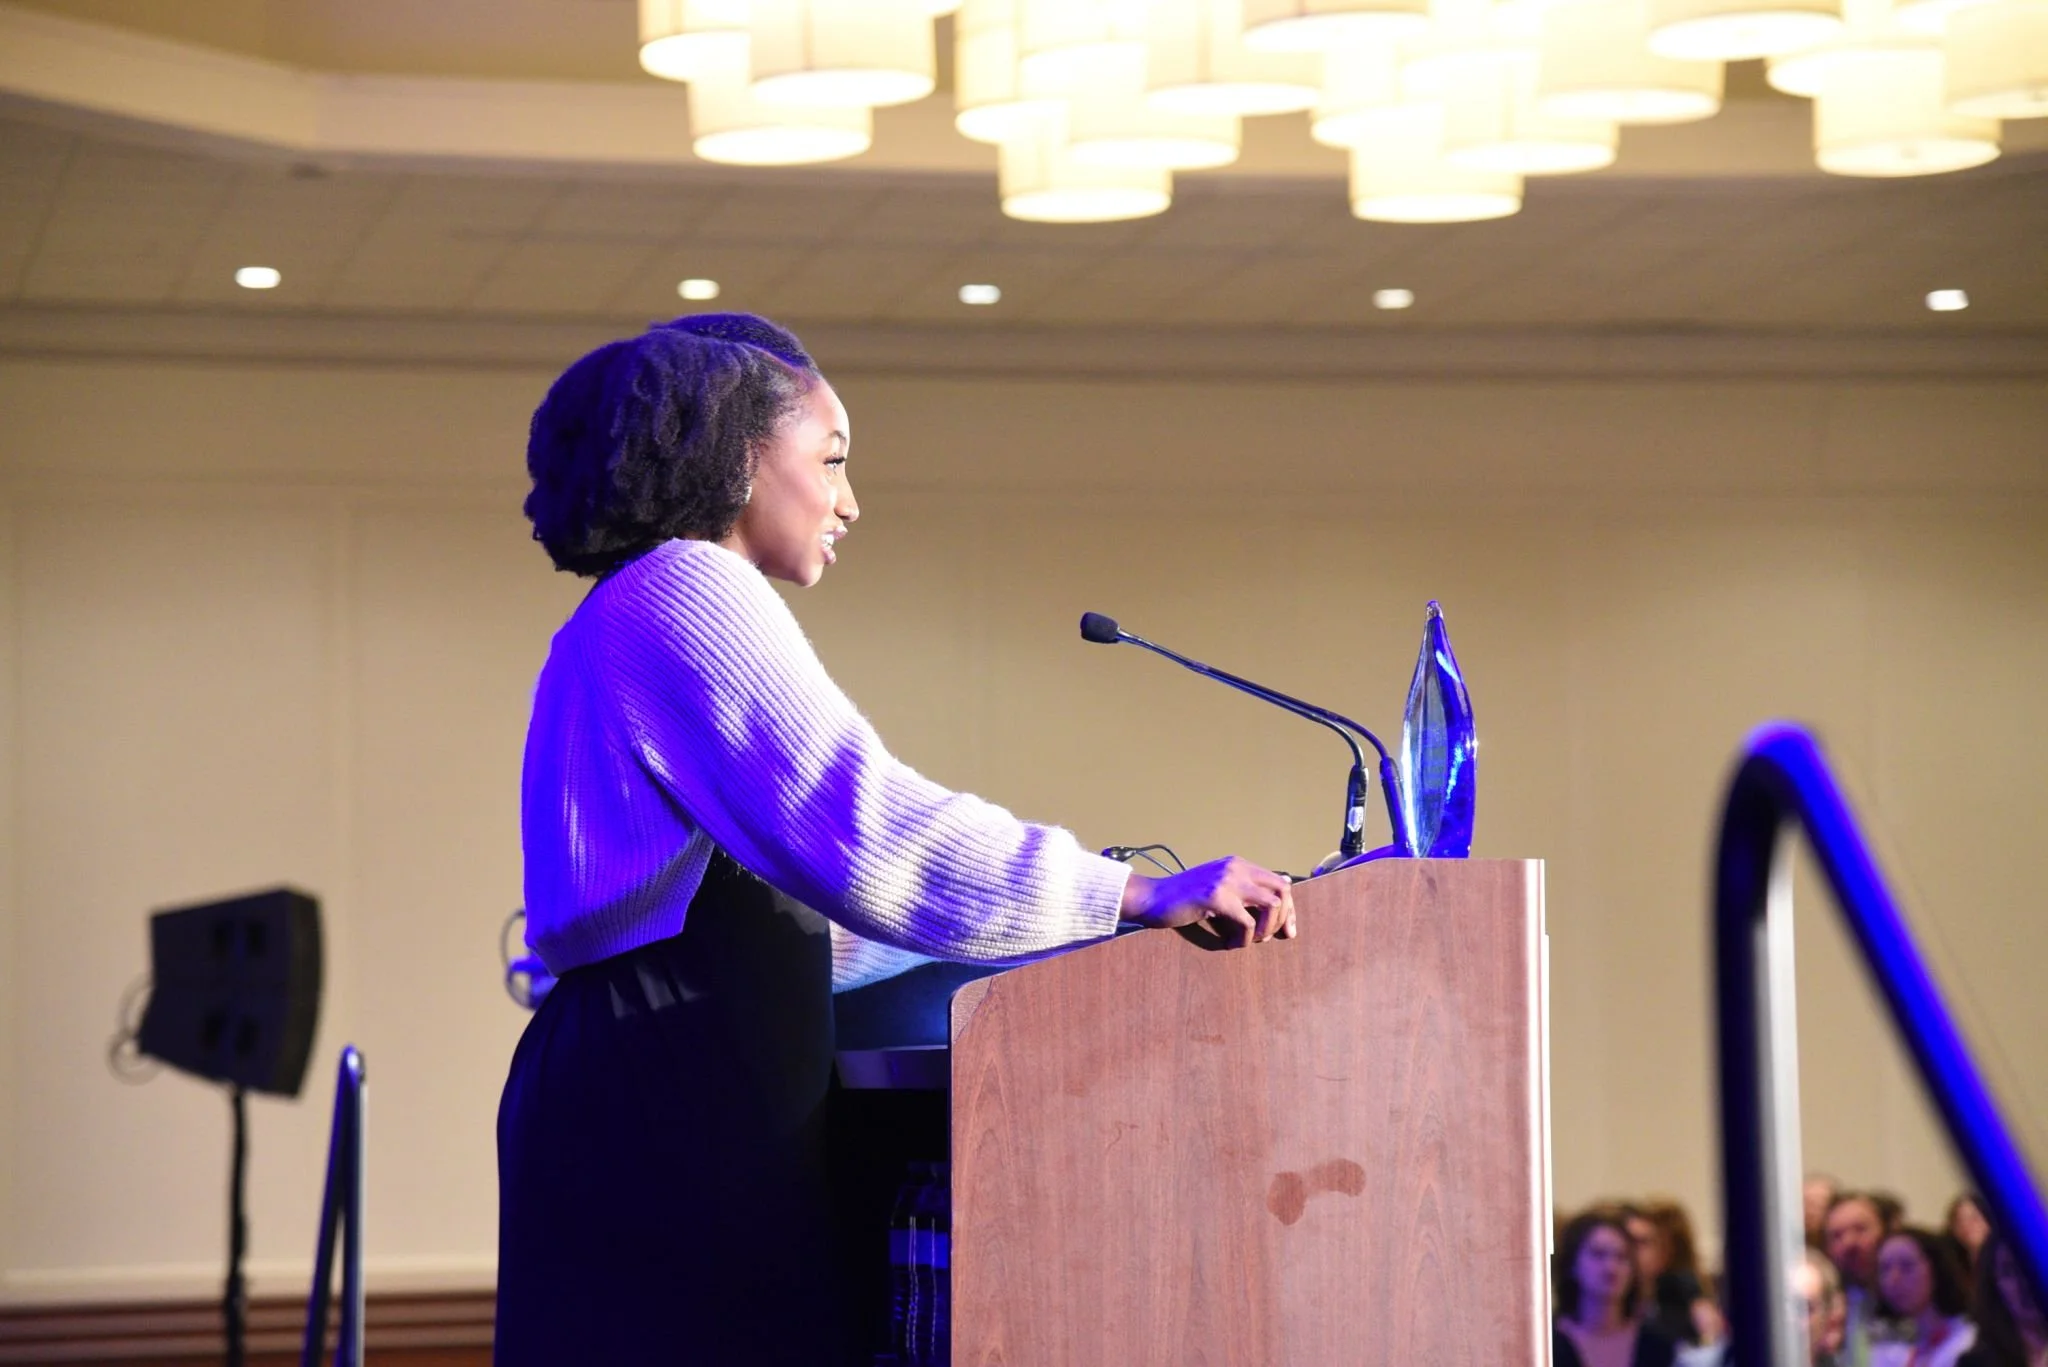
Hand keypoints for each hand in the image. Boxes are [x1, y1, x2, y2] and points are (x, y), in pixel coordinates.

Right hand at [1118, 856, 1296, 947]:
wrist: (1153, 898)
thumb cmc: (1184, 897)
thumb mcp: (1219, 886)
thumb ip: (1246, 886)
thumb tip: (1285, 884)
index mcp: (1238, 864)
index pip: (1280, 882)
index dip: (1289, 908)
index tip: (1288, 930)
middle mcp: (1236, 868)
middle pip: (1282, 890)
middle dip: (1285, 917)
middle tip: (1279, 937)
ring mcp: (1226, 881)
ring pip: (1272, 905)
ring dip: (1268, 928)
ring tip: (1253, 940)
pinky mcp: (1216, 898)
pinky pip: (1247, 923)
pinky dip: (1245, 939)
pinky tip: (1231, 944)